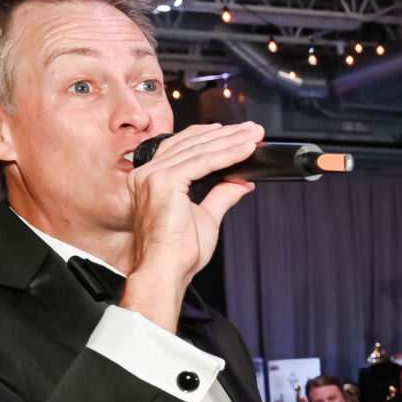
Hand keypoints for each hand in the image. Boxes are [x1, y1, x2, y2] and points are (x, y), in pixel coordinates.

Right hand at [119, 121, 265, 330]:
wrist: (166, 271)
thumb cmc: (179, 253)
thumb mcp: (206, 217)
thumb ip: (221, 194)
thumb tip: (241, 181)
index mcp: (151, 179)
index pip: (184, 147)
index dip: (213, 137)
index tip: (239, 134)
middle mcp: (147, 174)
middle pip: (192, 143)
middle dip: (227, 135)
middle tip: (253, 129)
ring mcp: (152, 176)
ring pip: (199, 149)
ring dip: (231, 141)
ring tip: (254, 135)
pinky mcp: (163, 182)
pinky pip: (202, 162)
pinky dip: (227, 154)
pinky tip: (246, 149)